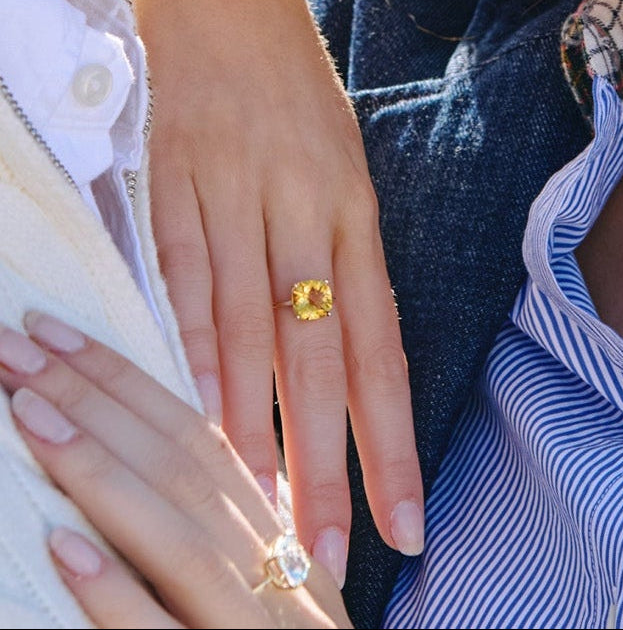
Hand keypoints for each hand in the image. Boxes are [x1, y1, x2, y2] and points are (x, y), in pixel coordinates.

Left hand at [0, 312, 349, 627]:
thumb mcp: (271, 600)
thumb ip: (219, 537)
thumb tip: (145, 461)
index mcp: (281, 543)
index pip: (199, 440)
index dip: (128, 381)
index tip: (60, 336)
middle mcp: (275, 573)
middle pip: (183, 468)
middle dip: (98, 399)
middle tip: (19, 344)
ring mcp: (255, 629)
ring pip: (177, 536)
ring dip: (99, 472)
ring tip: (29, 415)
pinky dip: (119, 596)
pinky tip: (65, 553)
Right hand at [131, 0, 422, 583]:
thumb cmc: (294, 89)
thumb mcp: (341, 165)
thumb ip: (338, 256)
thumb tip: (339, 354)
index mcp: (357, 209)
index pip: (383, 343)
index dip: (393, 436)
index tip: (404, 518)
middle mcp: (308, 208)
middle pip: (322, 352)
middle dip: (328, 457)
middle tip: (328, 548)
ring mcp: (239, 194)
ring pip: (252, 327)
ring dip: (256, 422)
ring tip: (264, 507)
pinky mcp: (176, 180)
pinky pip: (185, 276)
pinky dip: (192, 347)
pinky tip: (197, 413)